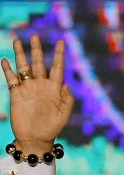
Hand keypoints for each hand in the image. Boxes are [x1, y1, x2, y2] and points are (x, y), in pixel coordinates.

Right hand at [1, 35, 73, 153]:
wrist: (35, 138)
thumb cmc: (52, 128)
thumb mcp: (63, 115)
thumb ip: (67, 100)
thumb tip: (66, 84)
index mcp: (54, 89)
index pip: (58, 68)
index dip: (60, 55)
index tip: (61, 41)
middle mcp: (41, 86)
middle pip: (39, 63)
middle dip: (37, 50)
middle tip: (35, 36)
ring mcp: (28, 88)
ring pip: (23, 67)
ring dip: (21, 54)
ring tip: (17, 41)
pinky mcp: (16, 94)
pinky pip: (11, 78)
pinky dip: (7, 69)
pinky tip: (5, 60)